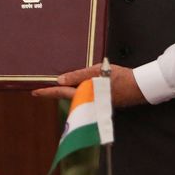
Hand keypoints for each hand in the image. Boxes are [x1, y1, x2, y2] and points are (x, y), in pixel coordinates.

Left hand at [31, 62, 145, 107]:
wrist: (139, 87)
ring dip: (66, 92)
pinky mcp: (102, 103)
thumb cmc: (119, 77)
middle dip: (54, 93)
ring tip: (55, 87)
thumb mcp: (97, 71)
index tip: (34, 92)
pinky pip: (85, 97)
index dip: (47, 92)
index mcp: (85, 93)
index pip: (62, 92)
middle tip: (40, 90)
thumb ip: (79, 75)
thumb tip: (60, 80)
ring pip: (75, 97)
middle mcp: (88, 101)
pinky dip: (78, 93)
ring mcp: (95, 103)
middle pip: (67, 96)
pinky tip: (76, 87)